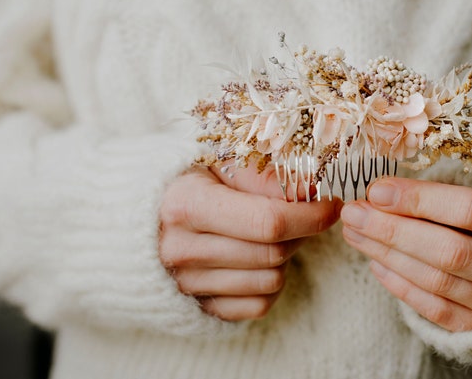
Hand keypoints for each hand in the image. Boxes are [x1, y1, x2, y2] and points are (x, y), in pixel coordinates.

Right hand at [159, 165, 341, 320]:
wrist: (141, 221)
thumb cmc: (191, 184)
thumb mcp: (218, 163)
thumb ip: (262, 174)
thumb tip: (311, 188)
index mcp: (186, 204)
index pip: (268, 221)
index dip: (310, 214)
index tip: (331, 203)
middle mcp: (180, 248)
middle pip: (274, 251)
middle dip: (302, 232)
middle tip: (303, 214)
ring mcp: (187, 284)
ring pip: (272, 280)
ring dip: (286, 257)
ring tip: (273, 234)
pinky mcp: (199, 308)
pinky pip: (260, 305)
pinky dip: (270, 284)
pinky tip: (258, 259)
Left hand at [341, 177, 471, 331]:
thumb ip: (453, 189)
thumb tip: (387, 188)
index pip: (471, 210)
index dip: (421, 200)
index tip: (378, 189)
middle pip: (450, 251)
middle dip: (394, 230)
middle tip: (354, 213)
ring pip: (438, 281)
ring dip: (388, 255)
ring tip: (356, 232)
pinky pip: (437, 311)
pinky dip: (402, 287)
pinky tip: (376, 264)